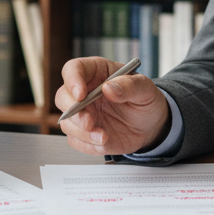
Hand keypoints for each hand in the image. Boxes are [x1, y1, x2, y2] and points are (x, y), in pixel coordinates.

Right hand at [55, 57, 169, 155]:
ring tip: (103, 136)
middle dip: (73, 111)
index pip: (73, 69)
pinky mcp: (84, 133)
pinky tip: (104, 142)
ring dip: (82, 132)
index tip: (81, 94)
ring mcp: (82, 113)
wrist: (151, 125)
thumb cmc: (145, 100)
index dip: (72, 80)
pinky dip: (87, 145)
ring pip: (67, 122)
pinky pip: (75, 140)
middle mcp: (84, 92)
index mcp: (96, 72)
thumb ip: (129, 85)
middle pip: (62, 96)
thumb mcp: (145, 88)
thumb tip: (109, 88)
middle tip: (89, 122)